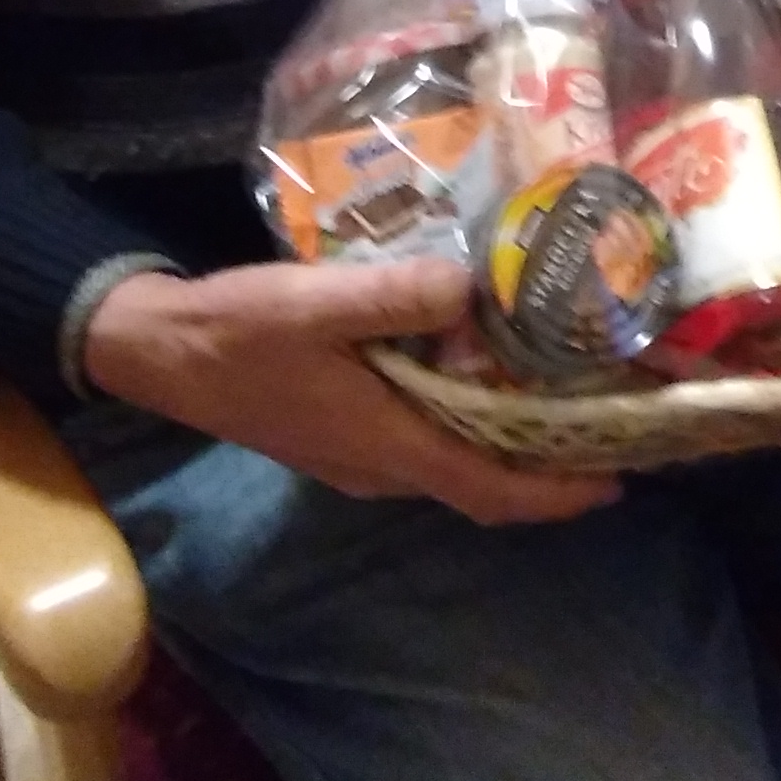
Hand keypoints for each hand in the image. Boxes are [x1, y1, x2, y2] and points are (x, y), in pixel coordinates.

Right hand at [80, 259, 620, 525]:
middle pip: (482, 482)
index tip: (619, 476)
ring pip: (452, 462)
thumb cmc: (237, 332)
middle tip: (608, 421)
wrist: (161, 352)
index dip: (557, 493)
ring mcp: (358, 455)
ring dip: (509, 442)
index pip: (489, 489)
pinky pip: (425, 440)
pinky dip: (467, 420)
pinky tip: (480, 366)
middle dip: (549, 466)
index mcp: (384, 444)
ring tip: (562, 389)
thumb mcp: (313, 301)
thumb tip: (473, 286)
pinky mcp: (343, 432)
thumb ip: (392, 296)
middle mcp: (380, 465)